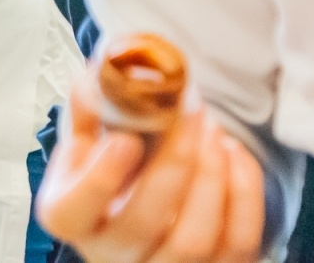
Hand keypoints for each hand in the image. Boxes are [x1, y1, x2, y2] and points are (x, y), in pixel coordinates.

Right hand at [37, 75, 263, 262]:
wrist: (138, 204)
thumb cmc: (109, 169)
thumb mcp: (87, 140)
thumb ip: (89, 107)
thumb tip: (100, 70)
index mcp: (71, 217)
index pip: (72, 214)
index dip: (99, 179)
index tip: (126, 137)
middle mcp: (112, 253)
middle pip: (144, 222)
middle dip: (175, 161)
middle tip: (190, 111)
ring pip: (194, 239)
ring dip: (211, 175)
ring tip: (212, 127)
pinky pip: (238, 242)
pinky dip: (243, 192)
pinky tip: (232, 152)